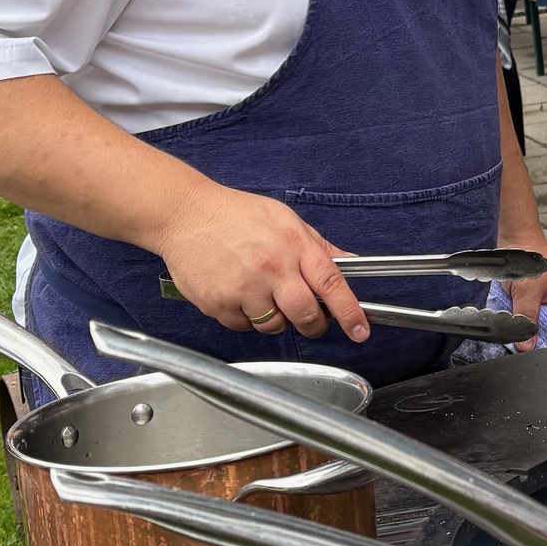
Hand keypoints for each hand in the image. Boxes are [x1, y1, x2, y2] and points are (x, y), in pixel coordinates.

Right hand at [154, 188, 370, 342]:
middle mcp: (271, 268)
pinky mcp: (219, 303)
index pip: (331, 284)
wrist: (186, 214)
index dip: (350, 312)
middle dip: (313, 324)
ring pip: (274, 326)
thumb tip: (350, 263)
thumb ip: (318, 247)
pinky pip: (244, 327)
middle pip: (306, 315)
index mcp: (293, 245)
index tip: (360, 331)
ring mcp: (243, 288)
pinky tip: (238, 293)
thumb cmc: (237, 214)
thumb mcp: (286, 220)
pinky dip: (246, 318)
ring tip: (262, 293)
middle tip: (309, 319)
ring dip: (276, 319)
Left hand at [503, 230, 546, 347]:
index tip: (540, 350)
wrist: (512, 238)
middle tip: (521, 345)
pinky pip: (516, 312)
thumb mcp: (529, 292)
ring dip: (520, 326)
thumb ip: (527, 318)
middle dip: (533, 335)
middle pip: (544, 326)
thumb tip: (527, 344)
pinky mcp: (519, 296)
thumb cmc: (530, 256)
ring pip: (528, 321)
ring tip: (511, 334)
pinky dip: (510, 317)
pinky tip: (504, 320)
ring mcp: (534, 298)